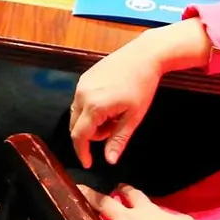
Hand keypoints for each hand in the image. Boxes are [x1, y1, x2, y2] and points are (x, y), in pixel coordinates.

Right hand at [69, 18, 212, 167]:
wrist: (143, 56)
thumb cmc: (142, 86)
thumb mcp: (134, 117)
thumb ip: (118, 140)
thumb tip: (110, 161)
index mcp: (94, 106)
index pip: (79, 137)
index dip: (82, 153)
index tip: (88, 163)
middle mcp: (82, 95)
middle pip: (76, 127)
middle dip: (92, 135)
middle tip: (115, 127)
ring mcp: (81, 84)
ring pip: (77, 114)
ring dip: (92, 121)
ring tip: (115, 113)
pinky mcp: (84, 78)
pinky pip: (80, 101)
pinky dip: (91, 109)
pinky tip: (110, 102)